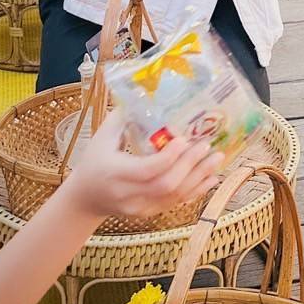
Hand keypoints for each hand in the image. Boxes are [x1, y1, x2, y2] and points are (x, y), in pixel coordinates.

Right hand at [67, 112, 227, 221]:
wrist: (85, 198)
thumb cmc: (94, 161)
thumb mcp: (103, 136)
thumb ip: (123, 115)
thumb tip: (146, 90)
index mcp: (115, 173)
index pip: (147, 170)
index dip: (169, 156)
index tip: (184, 138)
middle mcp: (128, 194)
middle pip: (166, 185)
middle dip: (190, 165)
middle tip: (208, 146)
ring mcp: (140, 208)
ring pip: (174, 197)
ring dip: (199, 178)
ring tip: (217, 159)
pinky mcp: (149, 213)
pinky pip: (176, 203)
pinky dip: (196, 190)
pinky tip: (211, 178)